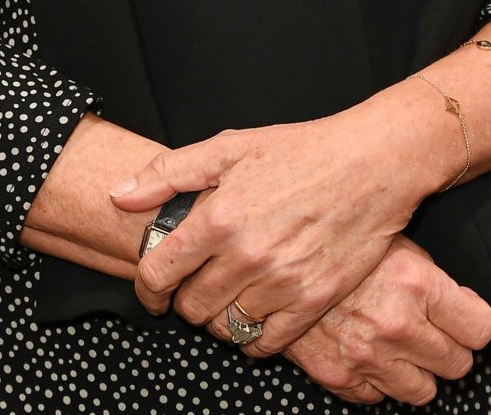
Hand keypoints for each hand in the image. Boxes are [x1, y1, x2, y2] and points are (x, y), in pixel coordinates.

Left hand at [110, 110, 422, 352]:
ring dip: (219, 317)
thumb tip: (119, 195)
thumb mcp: (230, 147)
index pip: (158, 273)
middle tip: (198, 284)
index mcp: (219, 217)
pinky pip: (265, 344)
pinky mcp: (312, 302)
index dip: (147, 288)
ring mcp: (280, 283)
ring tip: (229, 294)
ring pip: (225, 328)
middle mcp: (246, 255)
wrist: (371, 164)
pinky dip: (253, 336)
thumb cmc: (301, 150)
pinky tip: (257, 312)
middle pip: (190, 307)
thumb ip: (169, 173)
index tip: (153, 290)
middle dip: (185, 299)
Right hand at [275, 237, 490, 406]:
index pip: (481, 328)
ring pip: (425, 392)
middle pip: (458, 365)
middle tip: (431, 329)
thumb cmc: (333, 239)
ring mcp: (367, 356)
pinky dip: (377, 380)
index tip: (464, 317)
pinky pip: (379, 398)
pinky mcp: (339, 377)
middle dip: (448, 347)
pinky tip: (367, 349)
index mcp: (416, 283)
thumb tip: (458, 301)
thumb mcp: (388, 237)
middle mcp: (396, 324)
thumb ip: (427, 274)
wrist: (269, 255)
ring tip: (400, 343)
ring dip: (416, 370)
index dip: (473, 322)